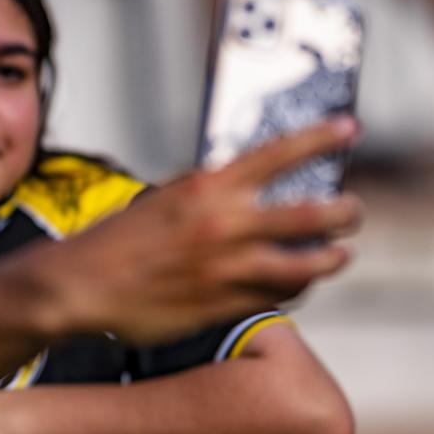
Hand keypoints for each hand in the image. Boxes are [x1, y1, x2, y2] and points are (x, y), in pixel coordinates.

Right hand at [41, 118, 361, 343]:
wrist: (82, 286)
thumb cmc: (118, 241)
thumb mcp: (163, 200)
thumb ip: (209, 192)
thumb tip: (247, 185)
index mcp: (207, 188)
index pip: (278, 154)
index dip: (320, 138)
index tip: (348, 128)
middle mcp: (225, 225)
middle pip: (312, 215)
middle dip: (345, 212)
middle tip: (352, 210)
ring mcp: (229, 269)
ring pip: (307, 264)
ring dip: (331, 257)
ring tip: (338, 254)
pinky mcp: (227, 305)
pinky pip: (279, 295)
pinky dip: (296, 287)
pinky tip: (297, 281)